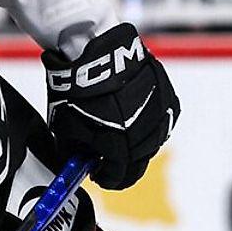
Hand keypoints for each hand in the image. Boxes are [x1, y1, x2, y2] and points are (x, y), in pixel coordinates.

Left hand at [41, 23, 179, 189]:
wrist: (93, 51)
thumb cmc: (76, 89)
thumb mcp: (65, 127)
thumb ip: (73, 152)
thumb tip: (77, 164)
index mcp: (119, 147)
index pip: (119, 177)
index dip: (107, 179)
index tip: (99, 176)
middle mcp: (143, 135)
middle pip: (138, 163)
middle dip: (122, 166)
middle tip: (109, 162)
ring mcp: (158, 116)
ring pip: (151, 142)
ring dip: (136, 145)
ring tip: (119, 136)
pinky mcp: (167, 97)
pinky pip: (160, 121)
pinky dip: (148, 124)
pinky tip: (133, 118)